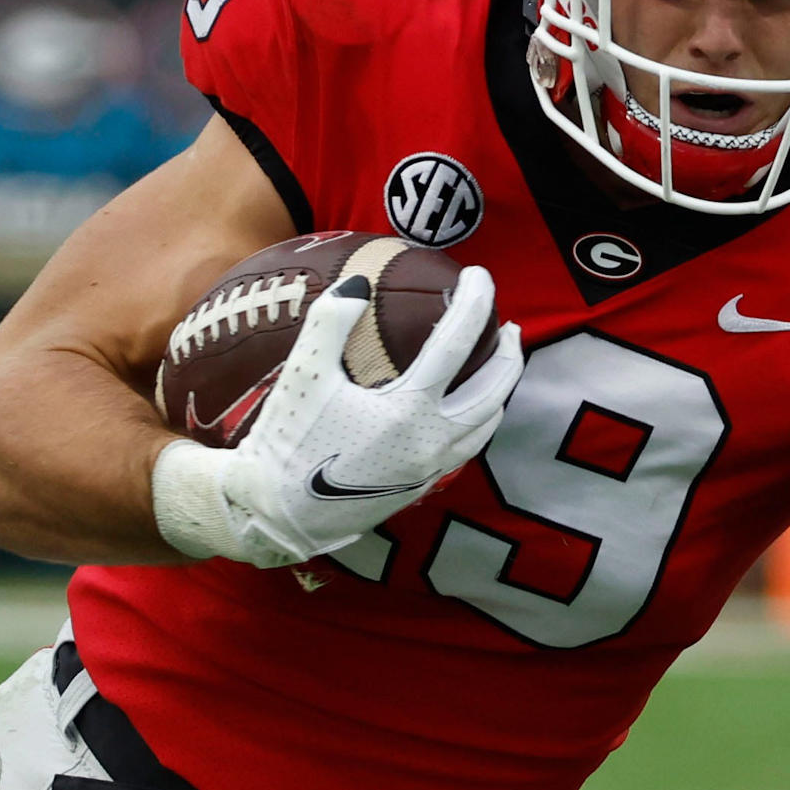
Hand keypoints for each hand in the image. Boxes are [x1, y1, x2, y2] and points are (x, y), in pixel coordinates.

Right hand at [153, 262, 523, 566]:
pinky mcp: (420, 488)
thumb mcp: (303, 375)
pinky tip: (463, 413)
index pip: (457, 342)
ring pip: (485, 426)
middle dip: (509, 355)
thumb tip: (359, 282)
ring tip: (496, 369)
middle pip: (493, 390)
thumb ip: (330, 322)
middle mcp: (430, 441)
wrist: (278, 514)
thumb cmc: (288, 442)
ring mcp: (430, 469)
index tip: (480, 275)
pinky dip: (476, 423)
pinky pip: (464, 449)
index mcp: (408, 409)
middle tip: (511, 328)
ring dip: (498, 392)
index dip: (474, 302)